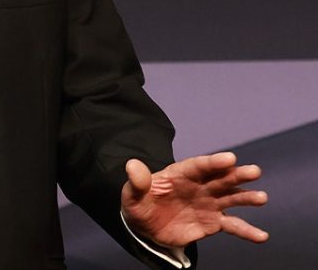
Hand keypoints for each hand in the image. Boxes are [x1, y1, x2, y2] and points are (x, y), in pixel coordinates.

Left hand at [121, 152, 268, 248]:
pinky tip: (261, 236)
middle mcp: (200, 186)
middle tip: (254, 172)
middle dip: (237, 174)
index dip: (214, 162)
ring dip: (247, 197)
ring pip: (231, 198)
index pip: (199, 166)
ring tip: (261, 198)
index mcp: (181, 174)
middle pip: (220, 178)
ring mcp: (209, 203)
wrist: (146, 226)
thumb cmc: (140, 204)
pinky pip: (233, 225)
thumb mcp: (133, 194)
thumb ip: (137, 181)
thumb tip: (132, 164)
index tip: (230, 158)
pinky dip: (247, 231)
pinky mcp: (213, 222)